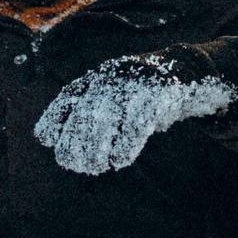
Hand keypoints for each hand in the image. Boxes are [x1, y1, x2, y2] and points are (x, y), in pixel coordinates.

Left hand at [34, 41, 237, 175]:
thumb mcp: (115, 101)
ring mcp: (135, 82)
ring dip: (97, 144)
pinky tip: (119, 161)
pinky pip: (139, 118)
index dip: (55, 119)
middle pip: (85, 112)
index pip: (67, 99)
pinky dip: (127, 141)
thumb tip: (67, 153)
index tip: (48, 141)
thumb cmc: (143, 96)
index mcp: (97, 79)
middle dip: (76, 141)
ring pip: (108, 115)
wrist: (188, 70)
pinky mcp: (159, 91)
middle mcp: (111, 77)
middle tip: (74, 165)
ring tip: (95, 167)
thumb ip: (94, 121)